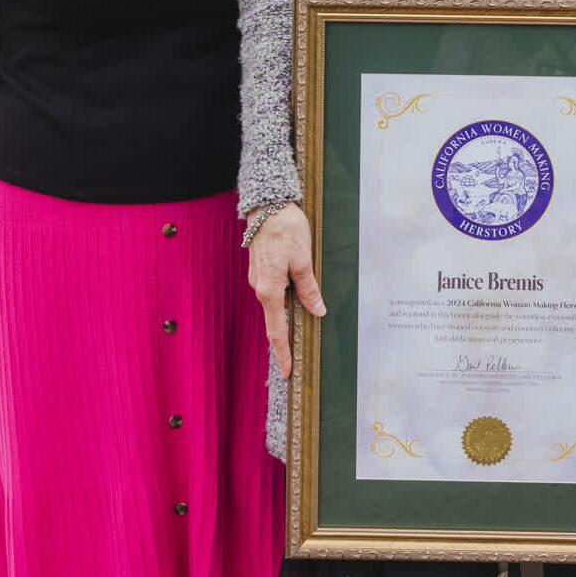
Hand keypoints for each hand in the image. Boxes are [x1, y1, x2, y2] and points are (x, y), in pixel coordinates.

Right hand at [247, 202, 326, 378]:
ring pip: (274, 303)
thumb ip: (308, 288)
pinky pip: (272, 291)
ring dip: (285, 316)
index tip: (287, 372)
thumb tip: (317, 311)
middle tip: (295, 358)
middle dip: (284, 339)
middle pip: (274, 319)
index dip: (283, 352)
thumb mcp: (303, 260)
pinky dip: (282, 300)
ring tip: (298, 332)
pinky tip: (293, 300)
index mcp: (270, 290)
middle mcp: (260, 287)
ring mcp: (258, 278)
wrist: (267, 204)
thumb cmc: (286, 229)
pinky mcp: (260, 268)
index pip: (277, 330)